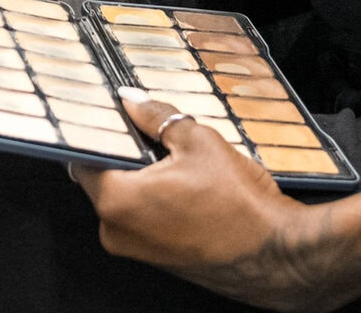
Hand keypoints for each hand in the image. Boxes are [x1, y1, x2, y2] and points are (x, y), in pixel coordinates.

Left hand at [72, 93, 360, 311]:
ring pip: (125, 199)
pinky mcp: (158, 259)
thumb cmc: (239, 203)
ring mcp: (137, 250)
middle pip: (103, 179)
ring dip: (142, 176)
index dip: (95, 132)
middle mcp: (117, 232)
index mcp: (117, 200)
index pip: (83, 158)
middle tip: (150, 130)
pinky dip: (155, 198)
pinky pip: (143, 219)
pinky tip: (185, 184)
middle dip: (124, 152)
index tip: (107, 115)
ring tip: (176, 157)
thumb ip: (157, 118)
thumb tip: (132, 101)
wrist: (278, 255)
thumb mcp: (198, 141)